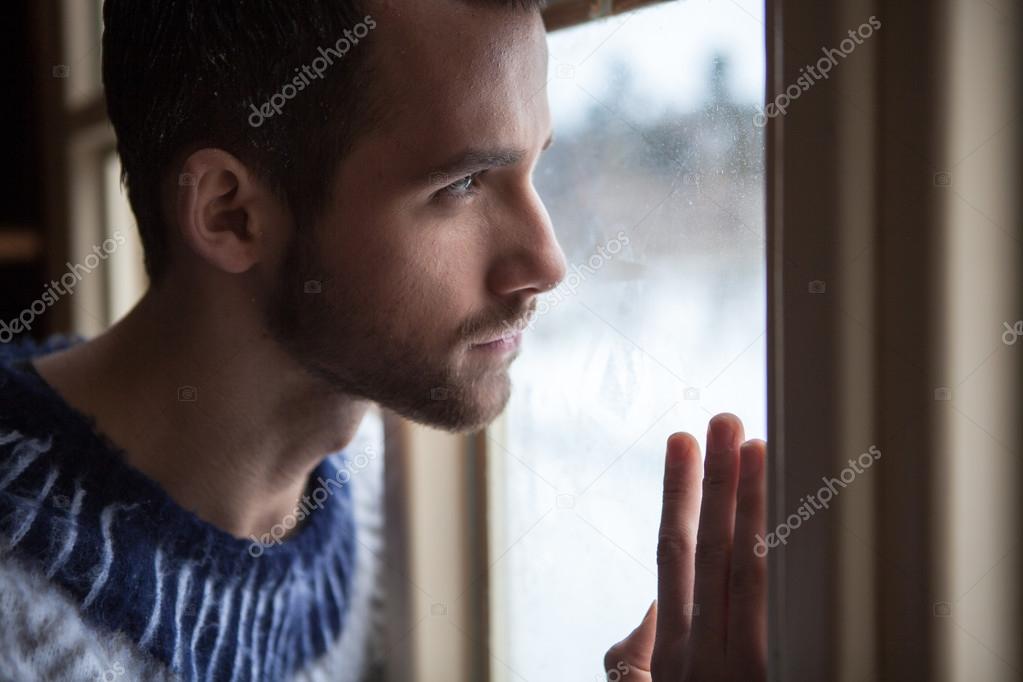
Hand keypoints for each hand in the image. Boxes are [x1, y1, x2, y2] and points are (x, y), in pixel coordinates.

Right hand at [603, 413, 766, 680]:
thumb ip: (637, 656)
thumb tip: (651, 607)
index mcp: (670, 648)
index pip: (673, 554)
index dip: (678, 495)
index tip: (683, 443)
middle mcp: (698, 650)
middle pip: (705, 549)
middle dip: (713, 480)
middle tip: (722, 420)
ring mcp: (733, 669)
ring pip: (740, 571)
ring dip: (747, 502)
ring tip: (754, 446)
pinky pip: (771, 613)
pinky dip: (780, 565)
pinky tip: (790, 520)